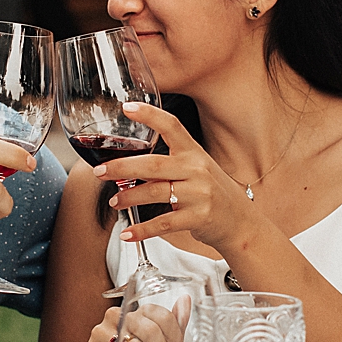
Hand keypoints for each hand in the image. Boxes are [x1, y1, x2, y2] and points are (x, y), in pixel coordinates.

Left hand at [95, 101, 253, 251]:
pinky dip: (142, 229)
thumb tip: (128, 164)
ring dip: (129, 198)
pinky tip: (127, 233)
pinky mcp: (198, 218)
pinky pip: (163, 223)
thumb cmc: (213, 192)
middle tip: (99, 171)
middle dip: (122, 166)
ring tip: (113, 202)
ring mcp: (199, 194)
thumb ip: (168, 164)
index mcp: (194, 152)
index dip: (149, 115)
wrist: (241, 222)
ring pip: (155, 193)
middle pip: (154, 164)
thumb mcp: (197, 169)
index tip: (127, 108)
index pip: (172, 126)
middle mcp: (197, 170)